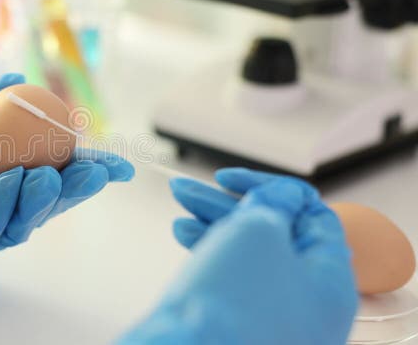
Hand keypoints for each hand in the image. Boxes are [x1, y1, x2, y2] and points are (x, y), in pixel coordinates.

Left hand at [0, 74, 133, 303]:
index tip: (97, 146)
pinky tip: (13, 185)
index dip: (63, 157)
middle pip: (32, 197)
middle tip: (102, 170)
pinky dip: (2, 212)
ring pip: (16, 222)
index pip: (25, 164)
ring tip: (52, 173)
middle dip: (71, 185)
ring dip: (40, 198)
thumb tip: (14, 84)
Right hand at [119, 177, 357, 344]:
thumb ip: (273, 203)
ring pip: (247, 258)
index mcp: (330, 281)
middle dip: (227, 206)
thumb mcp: (258, 230)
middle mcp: (308, 305)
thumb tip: (278, 198)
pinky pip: (231, 283)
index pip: (312, 216)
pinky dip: (209, 255)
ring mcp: (274, 322)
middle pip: (274, 235)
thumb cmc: (230, 302)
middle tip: (190, 190)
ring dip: (212, 226)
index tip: (228, 179)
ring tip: (180, 210)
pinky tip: (183, 236)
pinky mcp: (241, 331)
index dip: (270, 187)